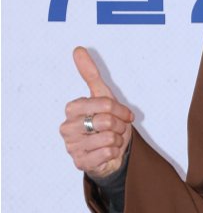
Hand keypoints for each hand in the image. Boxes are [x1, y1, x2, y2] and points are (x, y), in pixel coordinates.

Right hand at [61, 47, 133, 179]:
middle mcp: (68, 127)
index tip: (125, 115)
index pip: (103, 104)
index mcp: (72, 109)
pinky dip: (114, 152)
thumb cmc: (106, 123)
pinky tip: (108, 152)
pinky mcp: (81, 163)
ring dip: (117, 140)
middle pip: (107, 121)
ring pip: (108, 139)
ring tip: (111, 140)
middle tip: (118, 129)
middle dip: (120, 126)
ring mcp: (72, 147)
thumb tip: (78, 50)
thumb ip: (90, 74)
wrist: (111, 151)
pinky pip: (107, 154)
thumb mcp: (102, 96)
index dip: (120, 110)